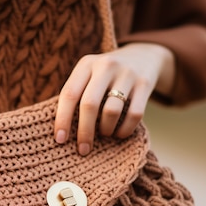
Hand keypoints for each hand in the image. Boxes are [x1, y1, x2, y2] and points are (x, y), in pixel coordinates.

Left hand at [54, 42, 174, 154]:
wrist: (143, 56)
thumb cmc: (106, 76)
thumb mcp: (89, 75)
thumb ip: (76, 94)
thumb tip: (61, 132)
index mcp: (86, 64)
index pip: (69, 94)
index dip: (62, 119)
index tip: (60, 140)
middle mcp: (106, 65)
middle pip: (89, 104)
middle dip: (84, 131)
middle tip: (83, 149)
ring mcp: (127, 73)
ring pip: (111, 111)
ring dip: (106, 130)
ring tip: (104, 134)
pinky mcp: (145, 83)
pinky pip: (134, 114)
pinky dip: (125, 130)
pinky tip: (120, 133)